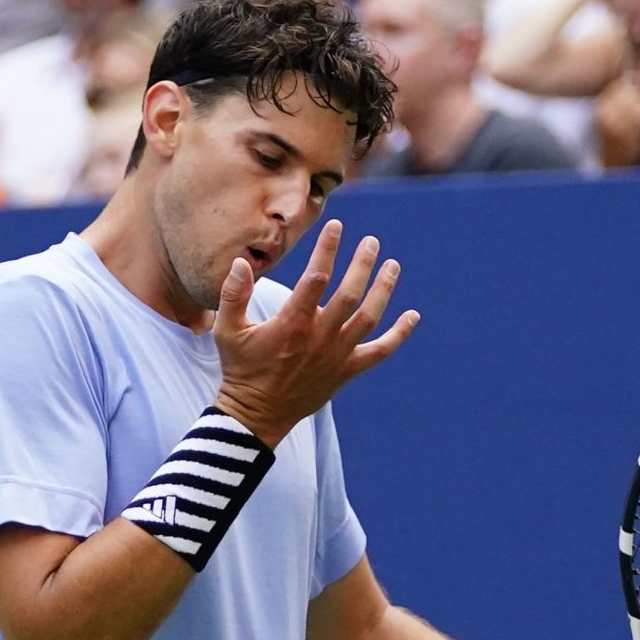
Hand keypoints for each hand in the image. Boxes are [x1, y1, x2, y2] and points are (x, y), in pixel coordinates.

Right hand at [211, 220, 418, 444]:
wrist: (257, 414)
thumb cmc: (241, 368)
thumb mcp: (227, 331)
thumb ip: (233, 295)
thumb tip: (241, 262)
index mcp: (292, 323)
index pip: (316, 277)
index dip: (328, 249)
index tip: (336, 226)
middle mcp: (320, 337)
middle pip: (350, 294)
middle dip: (363, 264)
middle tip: (372, 241)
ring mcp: (337, 355)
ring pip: (369, 318)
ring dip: (384, 290)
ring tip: (393, 265)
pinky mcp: (347, 371)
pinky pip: (380, 352)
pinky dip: (399, 335)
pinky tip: (413, 316)